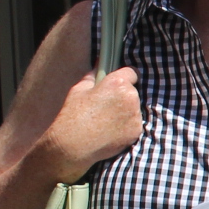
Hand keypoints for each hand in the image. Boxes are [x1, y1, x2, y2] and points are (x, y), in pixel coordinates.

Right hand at [38, 67, 141, 182]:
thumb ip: (93, 75)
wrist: (73, 145)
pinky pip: (134, 124)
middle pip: (133, 91)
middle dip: (123, 96)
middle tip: (106, 106)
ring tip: (105, 120)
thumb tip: (99, 62)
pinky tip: (110, 130)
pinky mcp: (136, 131)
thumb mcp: (79, 90)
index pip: (132, 73)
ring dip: (125, 111)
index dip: (124, 77)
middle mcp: (130, 97)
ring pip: (134, 108)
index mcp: (117, 83)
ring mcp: (135, 116)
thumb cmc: (73, 115)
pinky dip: (126, 126)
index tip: (117, 84)